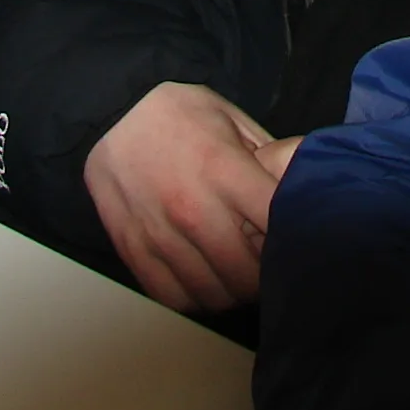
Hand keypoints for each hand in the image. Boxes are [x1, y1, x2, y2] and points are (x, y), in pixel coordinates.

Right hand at [83, 82, 294, 313]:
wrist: (109, 110)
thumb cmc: (179, 113)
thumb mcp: (232, 117)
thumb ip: (268, 156)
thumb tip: (301, 189)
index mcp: (224, 169)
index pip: (277, 224)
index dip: (292, 236)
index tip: (293, 236)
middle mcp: (192, 208)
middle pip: (246, 273)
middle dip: (265, 275)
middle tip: (267, 266)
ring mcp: (159, 233)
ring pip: (212, 293)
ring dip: (232, 292)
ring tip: (236, 276)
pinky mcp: (133, 249)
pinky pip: (172, 297)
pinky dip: (194, 299)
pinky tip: (202, 282)